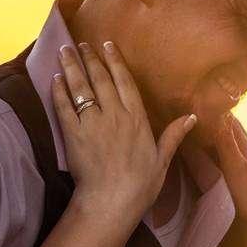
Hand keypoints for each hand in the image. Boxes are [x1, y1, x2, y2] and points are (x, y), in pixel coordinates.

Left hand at [52, 41, 195, 225]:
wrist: (111, 202)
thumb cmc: (140, 185)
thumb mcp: (162, 160)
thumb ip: (174, 135)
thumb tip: (192, 117)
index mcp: (137, 118)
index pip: (125, 82)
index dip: (115, 61)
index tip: (107, 45)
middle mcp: (115, 114)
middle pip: (100, 79)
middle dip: (90, 58)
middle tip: (82, 43)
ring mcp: (92, 123)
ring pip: (81, 87)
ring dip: (72, 67)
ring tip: (64, 51)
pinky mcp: (73, 134)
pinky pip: (64, 106)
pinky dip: (59, 90)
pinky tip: (54, 78)